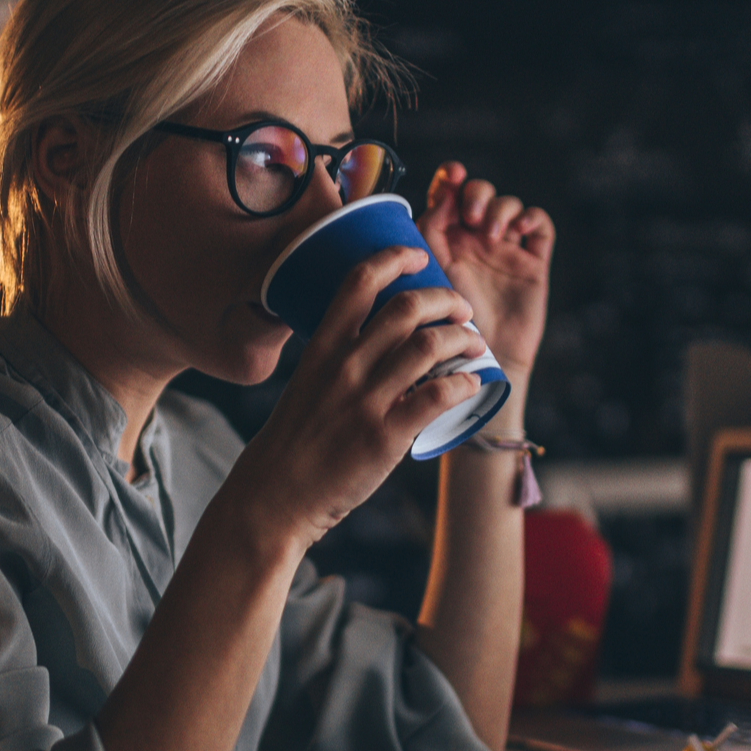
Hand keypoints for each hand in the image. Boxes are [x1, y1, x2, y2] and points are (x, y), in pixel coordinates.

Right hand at [229, 247, 487, 543]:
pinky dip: (464, 384)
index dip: (395, 257)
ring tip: (474, 343)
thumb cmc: (296, 438)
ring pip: (429, 346)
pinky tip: (472, 384)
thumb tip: (388, 342)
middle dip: (446, 298)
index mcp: (323, 347)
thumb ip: (342, 358)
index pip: (360, 281)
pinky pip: (438, 396)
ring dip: (464, 338)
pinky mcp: (385, 436)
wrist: (276, 495)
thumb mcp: (308, 382)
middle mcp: (345, 365)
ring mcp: (366, 400)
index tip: (419, 256)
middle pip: (407, 306)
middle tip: (461, 309)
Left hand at [416, 163, 553, 377]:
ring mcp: (506, 252)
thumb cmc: (444, 329)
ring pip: (510, 204)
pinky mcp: (533, 264)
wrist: (477, 366)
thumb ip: (427, 238)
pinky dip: (531, 217)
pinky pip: (540, 226)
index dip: (452, 178)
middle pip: (481, 193)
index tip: (452, 176)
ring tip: (489, 234)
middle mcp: (475, 242)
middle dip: (477, 194)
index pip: (450, 195)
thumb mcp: (427, 278)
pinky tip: (518, 229)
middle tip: (470, 218)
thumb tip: (437, 199)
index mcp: (445, 241)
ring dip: (500, 208)